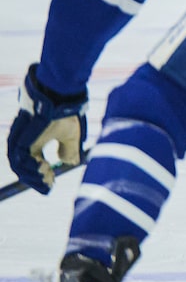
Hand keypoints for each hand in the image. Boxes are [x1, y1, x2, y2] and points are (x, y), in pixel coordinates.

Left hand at [7, 65, 87, 194]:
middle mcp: (22, 141)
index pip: (32, 164)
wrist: (61, 95)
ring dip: (33, 177)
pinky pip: (18, 160)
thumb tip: (66, 161)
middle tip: (50, 186)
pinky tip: (45, 169)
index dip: (42, 176)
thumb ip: (68, 148)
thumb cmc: (66, 111)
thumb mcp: (70, 135)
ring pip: (19, 166)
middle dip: (35, 181)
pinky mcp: (19, 138)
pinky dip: (30, 168)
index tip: (53, 182)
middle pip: (22, 168)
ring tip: (49, 179)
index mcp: (32, 140)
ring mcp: (18, 140)